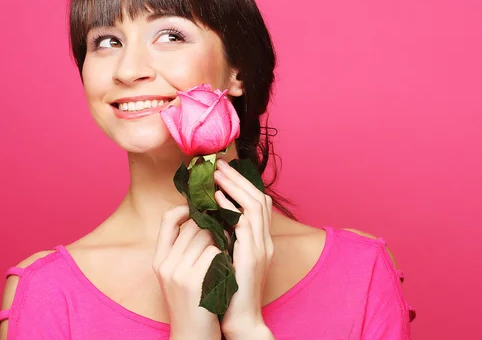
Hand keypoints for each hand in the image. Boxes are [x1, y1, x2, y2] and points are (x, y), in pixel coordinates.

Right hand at [153, 205, 222, 339]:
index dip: (186, 208)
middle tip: (226, 230)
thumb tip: (200, 218)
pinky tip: (226, 269)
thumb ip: (183, 249)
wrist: (193, 335)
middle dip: (213, 225)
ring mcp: (179, 272)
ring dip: (222, 240)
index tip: (202, 209)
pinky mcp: (195, 281)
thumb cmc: (193, 301)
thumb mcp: (178, 275)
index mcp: (159, 259)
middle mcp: (166, 264)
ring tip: (228, 252)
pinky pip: (215, 253)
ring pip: (207, 237)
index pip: (168, 219)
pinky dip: (225, 257)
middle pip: (194, 225)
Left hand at [213, 158, 275, 338]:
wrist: (241, 320)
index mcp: (261, 241)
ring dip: (235, 187)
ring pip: (254, 205)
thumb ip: (228, 239)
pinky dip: (232, 208)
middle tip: (219, 165)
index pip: (259, 204)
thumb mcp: (231, 260)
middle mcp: (265, 241)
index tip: (226, 172)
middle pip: (258, 198)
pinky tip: (217, 199)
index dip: (244, 185)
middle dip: (238, 179)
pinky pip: (244, 224)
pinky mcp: (251, 256)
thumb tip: (214, 218)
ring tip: (216, 174)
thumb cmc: (230, 292)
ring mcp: (260, 248)